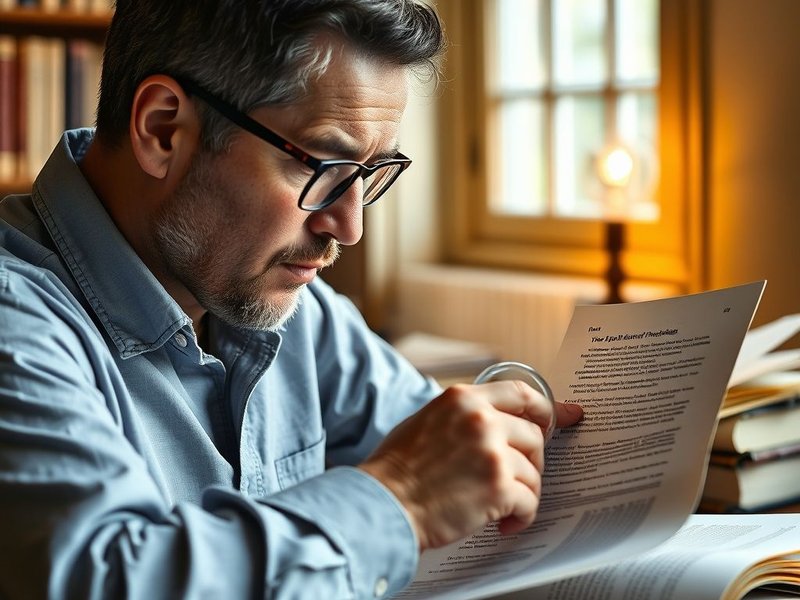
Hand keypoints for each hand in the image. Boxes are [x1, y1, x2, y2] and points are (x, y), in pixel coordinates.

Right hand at [358, 381, 582, 550]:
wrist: (383, 503)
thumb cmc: (398, 469)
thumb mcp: (428, 421)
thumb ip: (466, 416)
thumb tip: (501, 421)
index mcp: (463, 399)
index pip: (520, 392)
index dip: (546, 408)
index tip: (563, 418)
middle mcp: (481, 419)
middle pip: (534, 435)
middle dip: (530, 461)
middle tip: (516, 480)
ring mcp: (492, 451)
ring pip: (533, 472)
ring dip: (521, 493)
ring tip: (501, 508)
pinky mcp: (498, 486)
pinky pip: (529, 501)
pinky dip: (520, 517)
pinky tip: (503, 523)